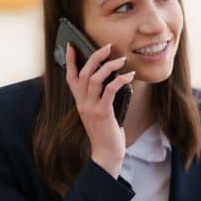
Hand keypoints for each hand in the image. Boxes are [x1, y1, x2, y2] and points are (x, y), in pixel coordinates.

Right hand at [65, 42, 134, 177]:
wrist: (106, 154)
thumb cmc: (105, 133)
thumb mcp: (99, 113)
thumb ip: (100, 98)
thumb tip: (112, 81)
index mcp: (80, 102)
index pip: (70, 78)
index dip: (71, 61)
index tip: (72, 46)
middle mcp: (83, 103)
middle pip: (84, 73)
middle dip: (95, 57)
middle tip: (107, 47)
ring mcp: (91, 108)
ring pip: (95, 79)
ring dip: (109, 66)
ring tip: (121, 59)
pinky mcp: (103, 113)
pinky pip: (110, 90)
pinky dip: (120, 80)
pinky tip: (129, 76)